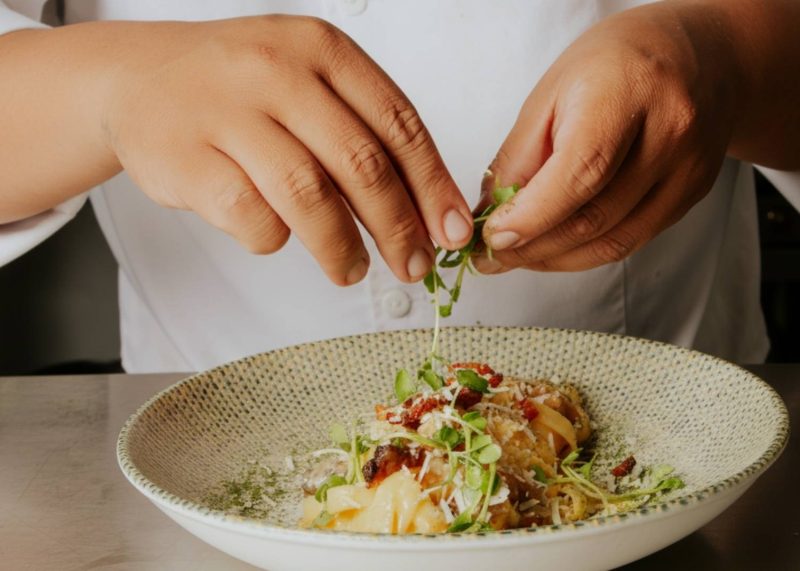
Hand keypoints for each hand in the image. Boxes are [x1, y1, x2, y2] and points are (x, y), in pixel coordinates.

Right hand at [104, 16, 472, 284]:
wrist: (139, 77)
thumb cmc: (242, 90)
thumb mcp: (309, 83)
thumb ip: (364, 135)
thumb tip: (427, 215)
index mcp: (321, 49)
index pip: (398, 123)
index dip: (433, 186)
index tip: (451, 232)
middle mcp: (276, 71)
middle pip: (361, 164)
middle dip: (398, 227)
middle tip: (414, 266)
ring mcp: (225, 112)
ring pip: (308, 197)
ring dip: (341, 247)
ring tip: (351, 270)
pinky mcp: (185, 157)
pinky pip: (251, 218)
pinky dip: (275, 240)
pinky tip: (278, 236)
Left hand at [474, 2, 740, 272]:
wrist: (701, 55)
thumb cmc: (617, 64)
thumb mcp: (553, 91)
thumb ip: (519, 155)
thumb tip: (491, 212)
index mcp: (628, 92)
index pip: (580, 173)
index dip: (532, 217)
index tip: (492, 237)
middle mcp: (670, 133)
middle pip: (594, 217)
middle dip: (533, 247)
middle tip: (492, 255)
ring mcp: (688, 168)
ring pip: (614, 241)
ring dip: (556, 259)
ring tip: (517, 257)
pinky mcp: (692, 195)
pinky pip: (633, 240)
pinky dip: (586, 253)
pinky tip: (556, 247)